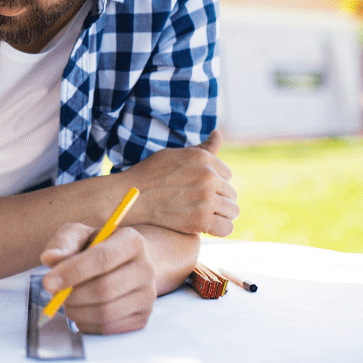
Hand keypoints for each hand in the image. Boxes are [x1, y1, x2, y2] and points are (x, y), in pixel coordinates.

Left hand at [40, 224, 155, 334]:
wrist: (124, 264)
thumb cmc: (97, 247)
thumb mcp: (79, 235)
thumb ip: (63, 243)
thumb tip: (50, 258)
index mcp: (132, 241)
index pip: (102, 258)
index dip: (72, 272)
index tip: (48, 282)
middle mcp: (146, 268)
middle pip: (104, 289)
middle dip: (72, 295)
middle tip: (54, 294)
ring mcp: (147, 296)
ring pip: (106, 312)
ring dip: (76, 311)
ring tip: (65, 301)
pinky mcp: (142, 318)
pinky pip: (109, 328)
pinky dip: (86, 323)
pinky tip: (80, 310)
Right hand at [123, 130, 237, 235]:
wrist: (129, 196)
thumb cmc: (151, 174)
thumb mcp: (177, 155)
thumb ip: (202, 147)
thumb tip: (219, 133)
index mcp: (203, 158)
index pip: (227, 174)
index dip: (215, 184)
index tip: (200, 190)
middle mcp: (208, 176)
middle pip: (231, 193)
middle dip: (219, 199)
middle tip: (200, 205)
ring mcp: (205, 198)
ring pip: (233, 210)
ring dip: (221, 215)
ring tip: (205, 216)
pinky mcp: (200, 220)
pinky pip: (227, 228)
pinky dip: (219, 229)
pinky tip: (207, 227)